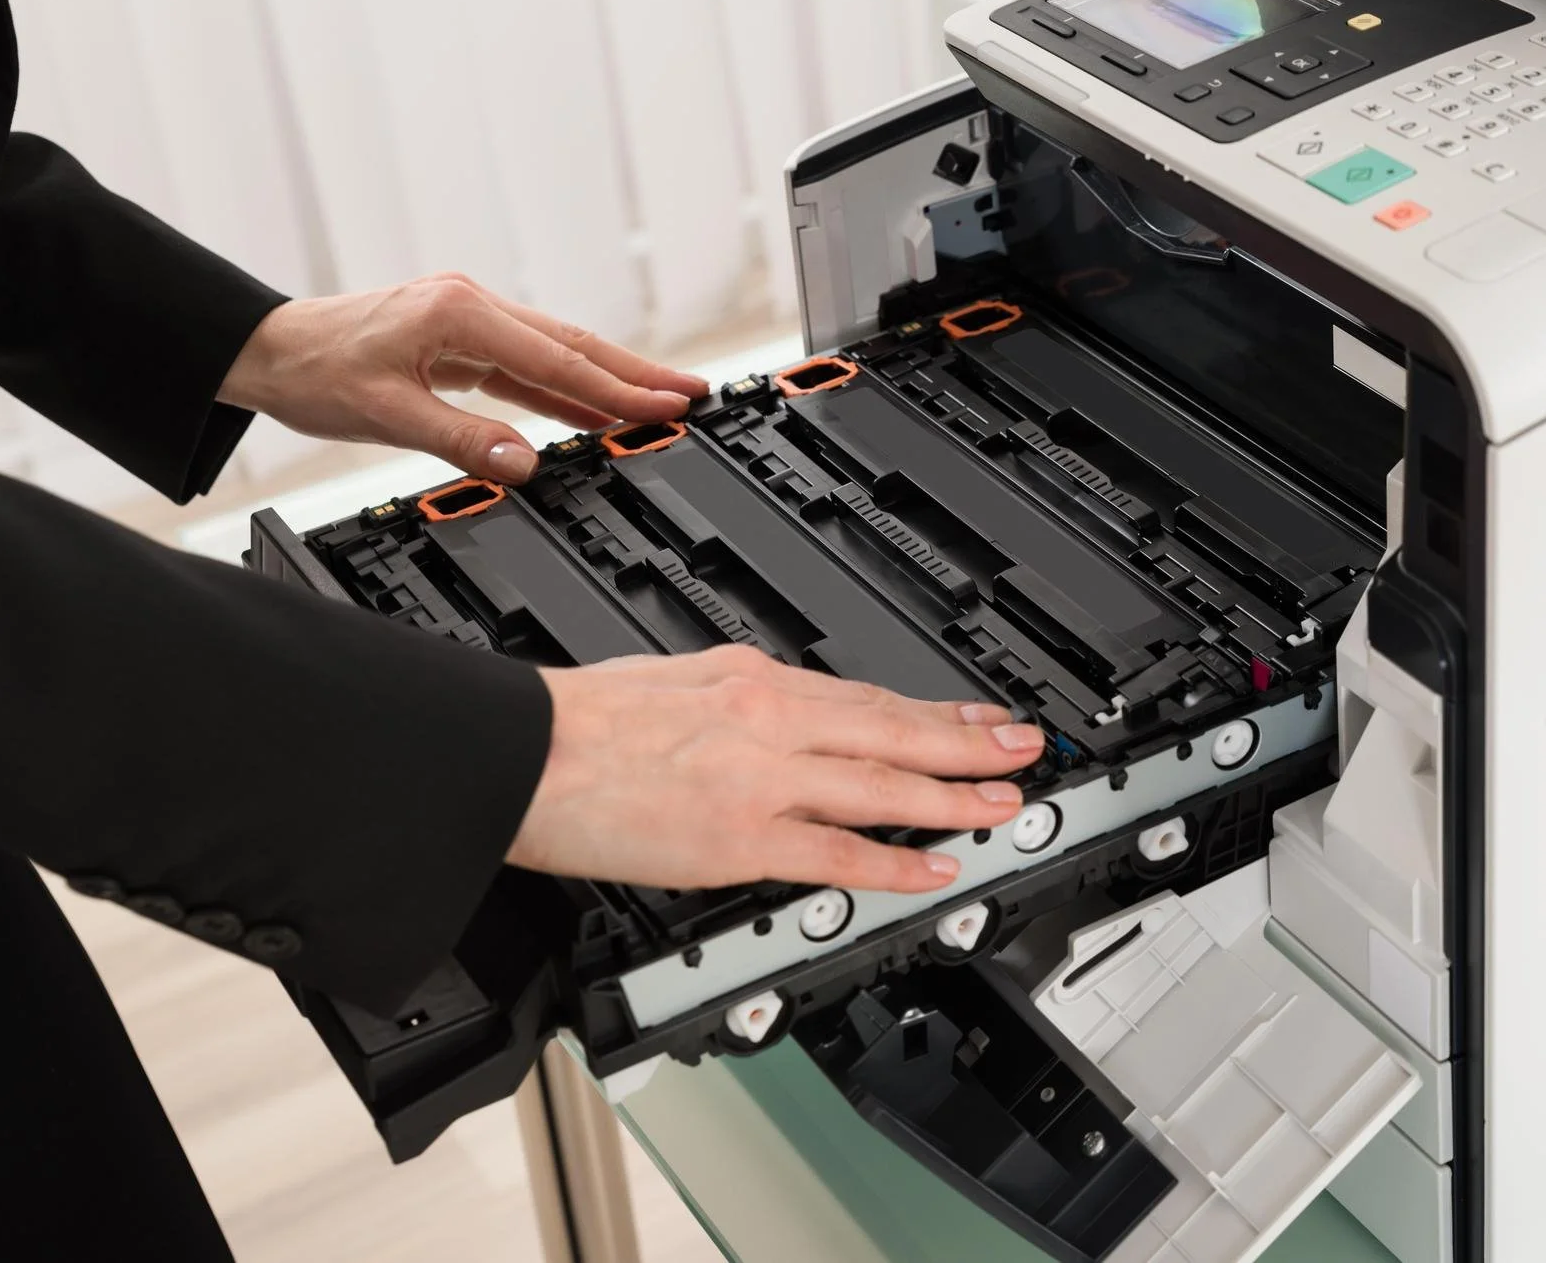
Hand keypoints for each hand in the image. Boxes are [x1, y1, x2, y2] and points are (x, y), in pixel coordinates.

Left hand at [218, 273, 708, 483]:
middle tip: (693, 394)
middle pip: (574, 344)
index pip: (559, 361)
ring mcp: (468, 318)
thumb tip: (525, 464)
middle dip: (637, 373)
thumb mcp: (386, 415)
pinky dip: (566, 386)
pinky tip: (595, 409)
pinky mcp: (460, 337)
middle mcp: (472, 305)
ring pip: (556, 351)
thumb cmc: (314, 371)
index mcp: (460, 314)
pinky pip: (528, 364)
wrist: (265, 348)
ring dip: (608, 378)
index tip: (668, 405)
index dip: (619, 389)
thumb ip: (462, 440)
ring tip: (660, 401)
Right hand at [510, 646, 1045, 893]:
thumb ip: (733, 700)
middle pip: (892, 732)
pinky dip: (894, 861)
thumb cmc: (574, 717)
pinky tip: (936, 867)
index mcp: (751, 680)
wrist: (522, 749)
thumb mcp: (673, 678)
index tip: (975, 715)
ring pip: (883, 786)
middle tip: (1023, 749)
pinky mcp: (740, 839)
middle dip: (968, 743)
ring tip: (1005, 802)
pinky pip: (837, 853)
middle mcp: (770, 721)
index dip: (932, 712)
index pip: (864, 697)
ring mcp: (763, 780)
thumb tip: (773, 711)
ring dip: (953, 796)